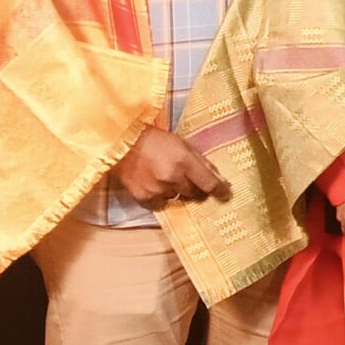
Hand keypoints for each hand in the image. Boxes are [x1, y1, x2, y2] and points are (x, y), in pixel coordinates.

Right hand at [112, 126, 230, 206]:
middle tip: (190, 180)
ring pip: (177, 198)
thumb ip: (201, 162)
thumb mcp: (182, 144)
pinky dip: (161, 197)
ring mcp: (156, 189)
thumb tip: (219, 179)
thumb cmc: (154, 140)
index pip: (209, 183)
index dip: (219, 190)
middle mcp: (171, 178)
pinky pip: (160, 204)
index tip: (225, 195)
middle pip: (195, 193)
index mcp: (183, 162)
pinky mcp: (142, 198)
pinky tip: (156, 185)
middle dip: (196, 188)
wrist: (120, 143)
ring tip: (166, 177)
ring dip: (177, 191)